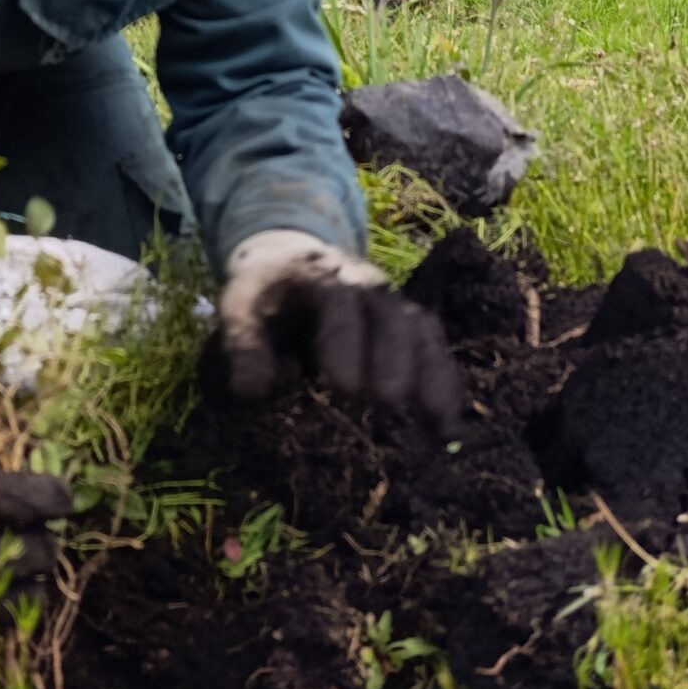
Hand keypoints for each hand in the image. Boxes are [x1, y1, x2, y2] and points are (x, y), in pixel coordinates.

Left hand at [217, 228, 463, 431]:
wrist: (290, 260)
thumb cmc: (264, 294)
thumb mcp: (240, 308)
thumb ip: (244, 346)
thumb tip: (252, 393)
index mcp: (320, 276)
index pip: (338, 301)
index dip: (345, 340)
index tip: (344, 385)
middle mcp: (365, 285)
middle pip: (390, 316)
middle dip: (393, 359)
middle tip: (388, 403)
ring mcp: (392, 303)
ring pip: (421, 331)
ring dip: (430, 374)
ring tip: (435, 423)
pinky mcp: (408, 325)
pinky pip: (434, 348)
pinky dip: (444, 383)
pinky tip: (448, 427)